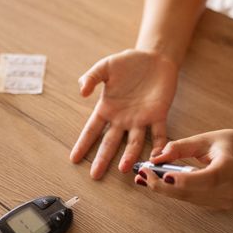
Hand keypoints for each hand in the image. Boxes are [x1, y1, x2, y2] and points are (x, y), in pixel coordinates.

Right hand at [70, 49, 178, 178]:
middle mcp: (123, 118)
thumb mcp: (104, 66)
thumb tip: (82, 92)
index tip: (73, 158)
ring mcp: (141, 119)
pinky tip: (156, 158)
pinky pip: (159, 134)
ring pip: (134, 142)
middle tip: (95, 175)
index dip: (83, 143)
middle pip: (110, 142)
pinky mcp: (159, 115)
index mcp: (107, 108)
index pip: (92, 129)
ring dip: (129, 156)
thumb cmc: (128, 62)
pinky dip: (159, 146)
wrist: (154, 57)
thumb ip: (91, 77)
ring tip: (124, 169)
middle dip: (102, 158)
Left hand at [134, 129, 232, 209]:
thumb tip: (156, 157)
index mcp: (230, 168)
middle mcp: (228, 189)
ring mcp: (224, 200)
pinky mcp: (217, 204)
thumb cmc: (230, 144)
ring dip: (164, 189)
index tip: (165, 175)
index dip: (185, 180)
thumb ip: (180, 147)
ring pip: (187, 198)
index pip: (207, 178)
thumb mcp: (205, 139)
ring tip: (144, 177)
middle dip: (162, 184)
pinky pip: (190, 199)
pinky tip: (158, 182)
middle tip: (142, 173)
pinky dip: (173, 191)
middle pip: (191, 192)